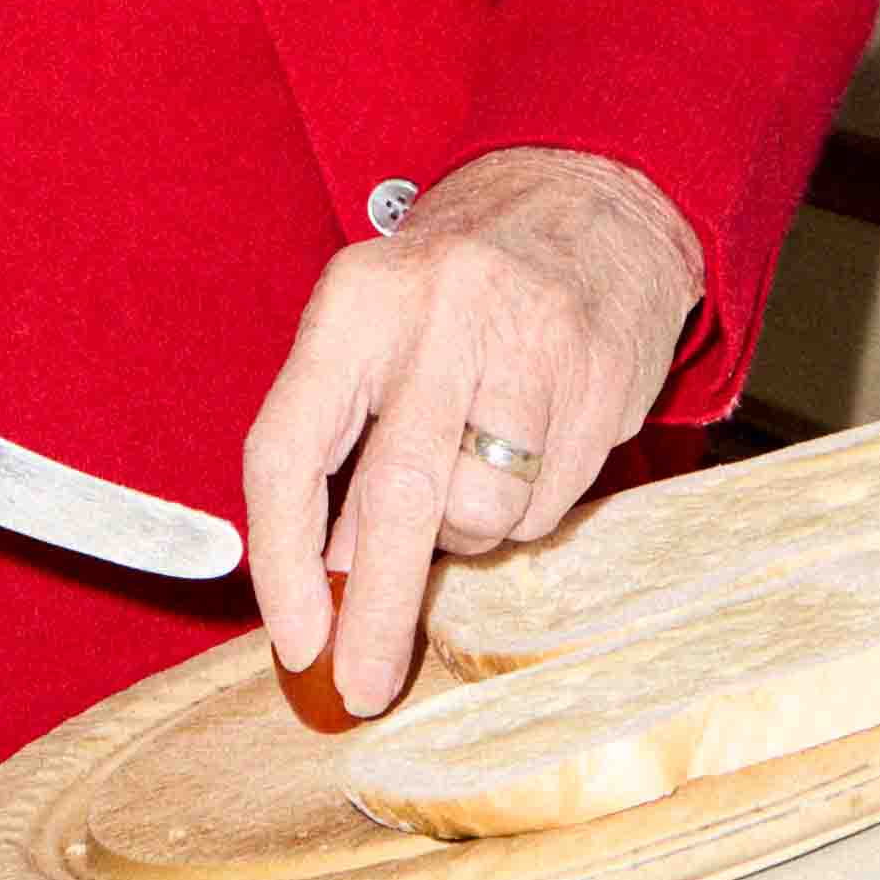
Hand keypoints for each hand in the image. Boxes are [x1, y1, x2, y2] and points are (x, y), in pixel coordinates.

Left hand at [241, 145, 702, 719]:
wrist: (596, 193)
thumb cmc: (462, 283)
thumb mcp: (375, 329)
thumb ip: (340, 442)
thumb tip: (324, 583)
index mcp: (355, 302)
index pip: (287, 450)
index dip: (281, 563)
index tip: (296, 642)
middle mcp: (437, 316)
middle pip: (394, 500)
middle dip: (375, 614)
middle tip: (364, 686)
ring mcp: (527, 346)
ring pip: (481, 513)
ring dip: (468, 537)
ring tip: (476, 473)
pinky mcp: (598, 382)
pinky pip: (548, 508)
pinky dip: (529, 513)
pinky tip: (532, 450)